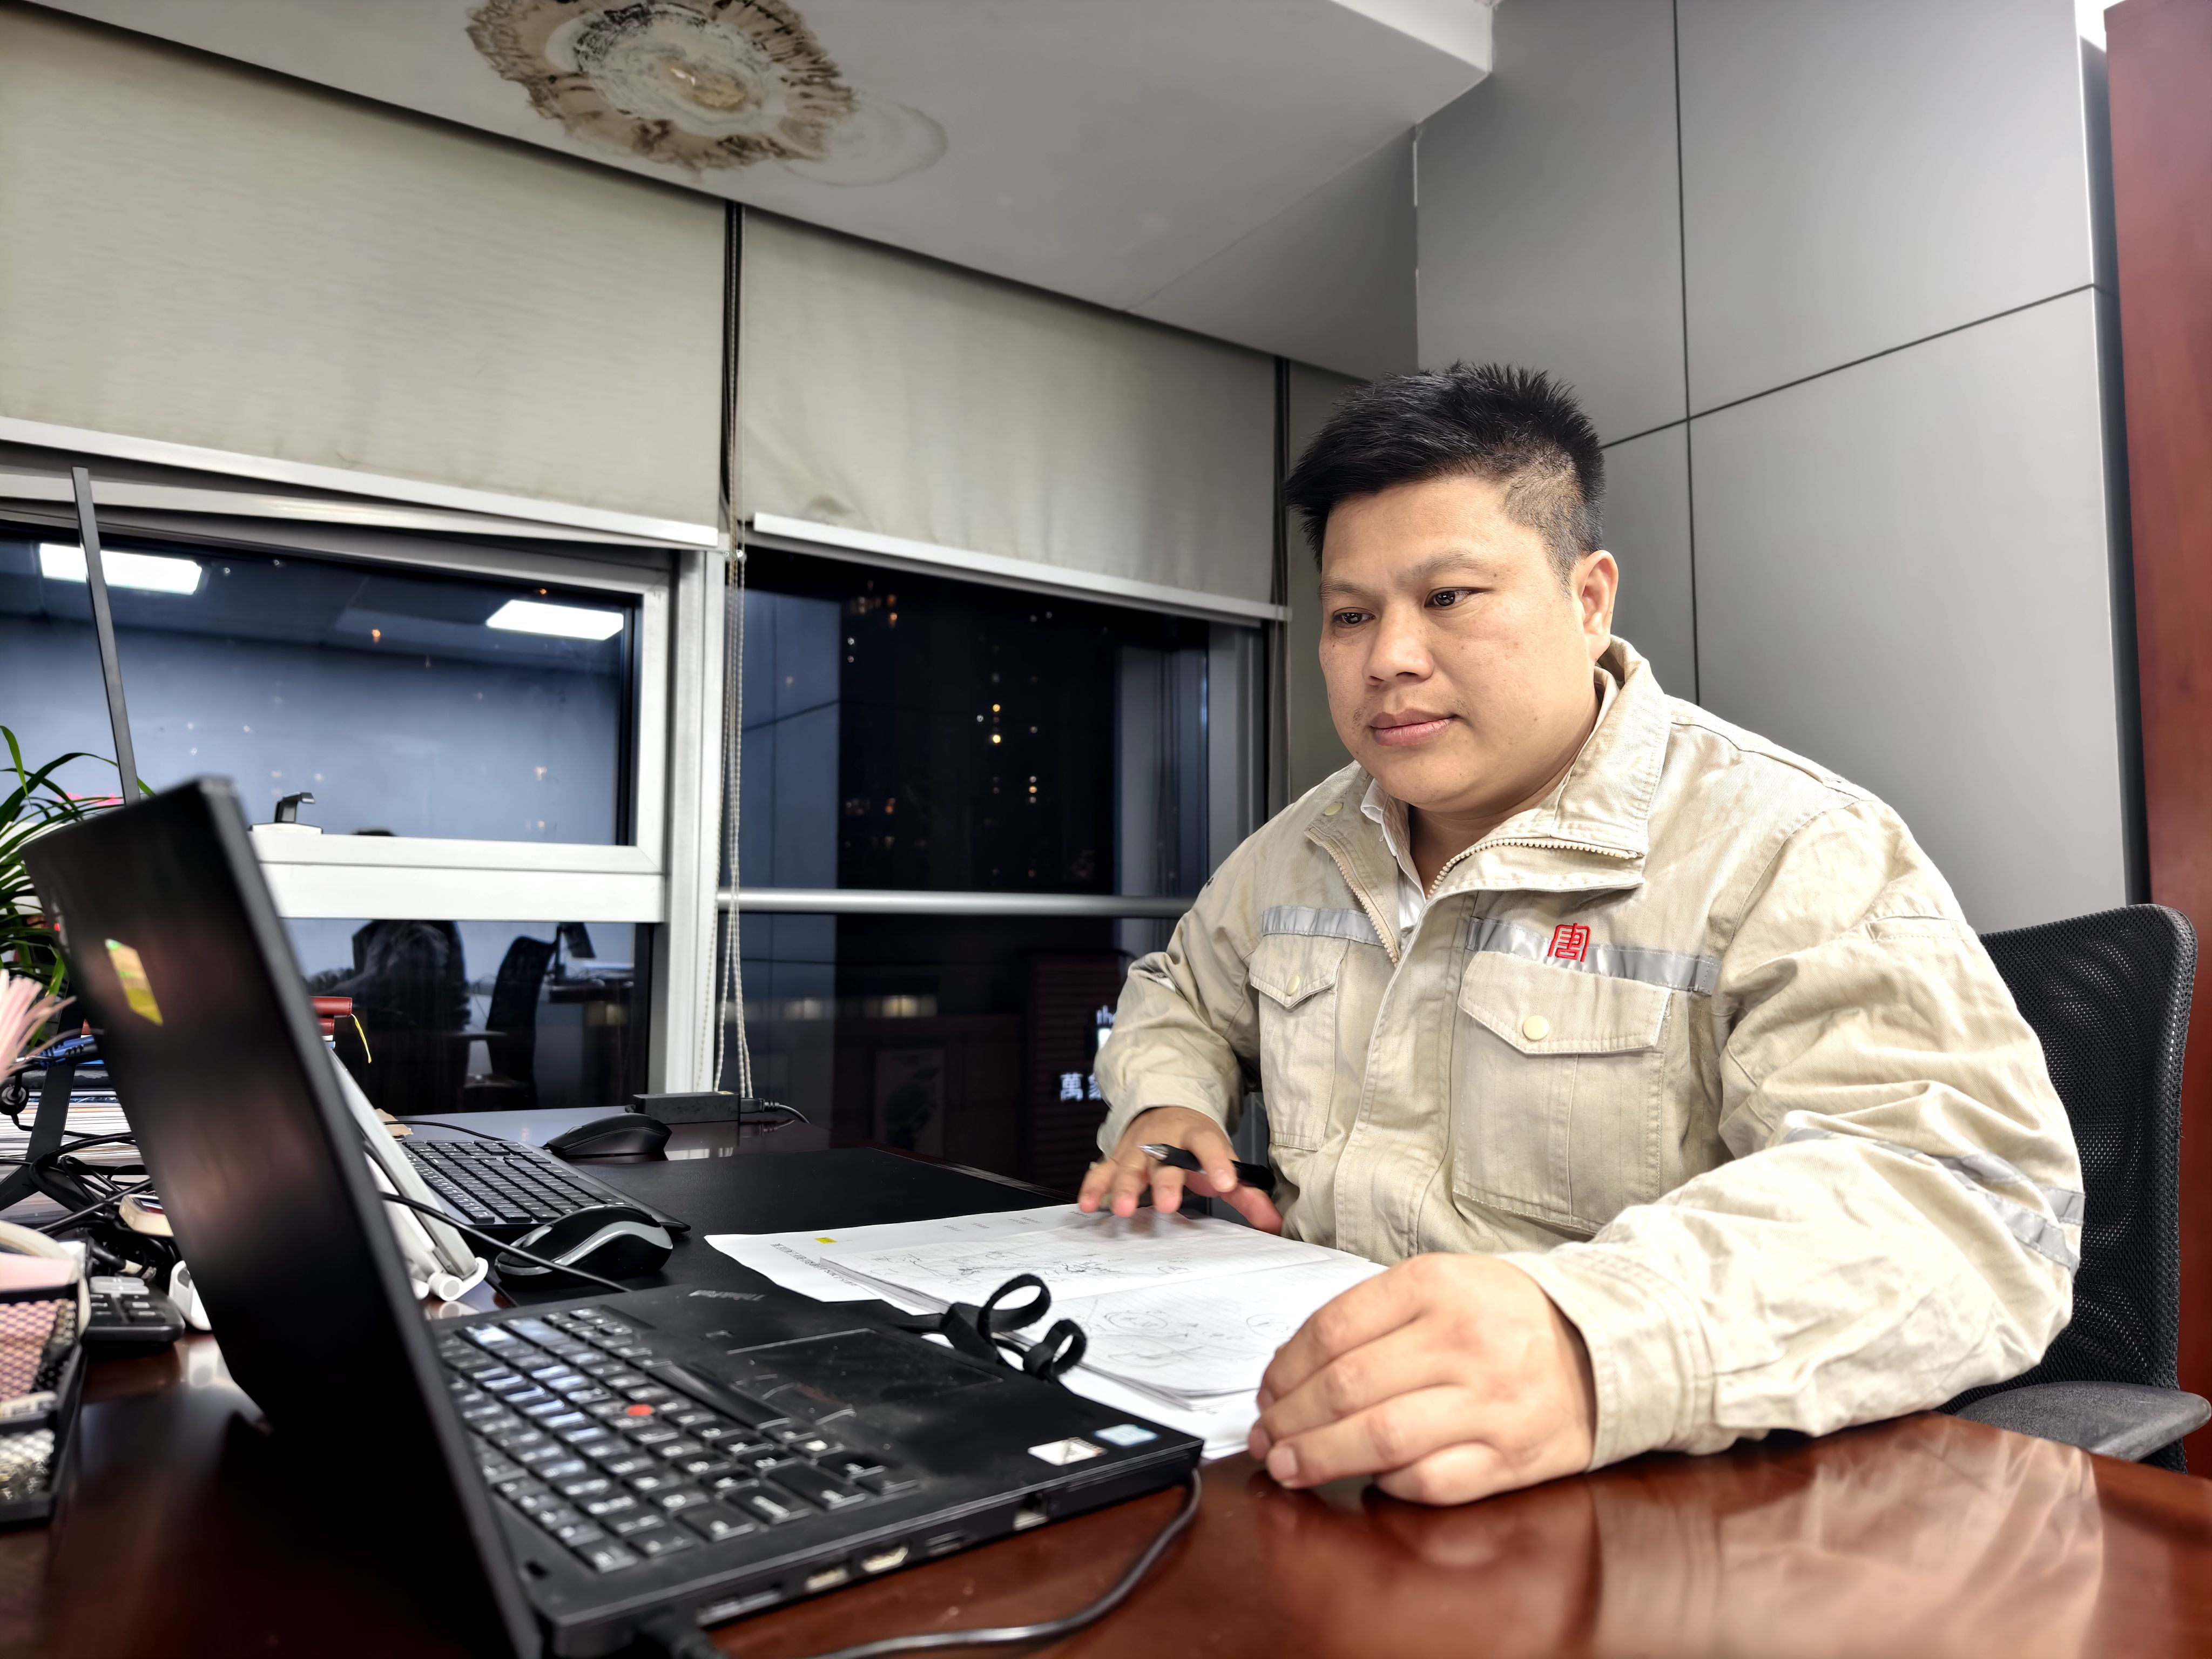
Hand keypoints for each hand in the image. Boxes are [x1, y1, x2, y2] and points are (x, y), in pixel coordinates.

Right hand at [1077, 1106, 1283, 1232]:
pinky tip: (1088, 1206)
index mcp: (1196, 1136)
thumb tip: (1276, 1225)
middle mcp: (1163, 1141)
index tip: (1226, 1183)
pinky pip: (1101, 1172)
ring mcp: (1136, 1150)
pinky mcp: (1115, 1160)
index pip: (1208, 1144)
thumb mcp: (1224, 1161)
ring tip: (1121, 1210)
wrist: (1164, 1113)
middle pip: (1164, 1160)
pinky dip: (1093, 1187)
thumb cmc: (1196, 1146)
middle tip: (1167, 1204)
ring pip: (1129, 1167)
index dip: (1217, 1162)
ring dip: (1123, 1188)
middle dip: (1164, 1183)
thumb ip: (1248, 1194)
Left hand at [1249, 1253, 1594, 1504]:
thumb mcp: (1443, 1282)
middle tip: (1265, 1437)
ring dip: (1320, 1458)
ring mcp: (1490, 1403)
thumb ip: (1374, 1317)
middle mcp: (1462, 1341)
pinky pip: (1430, 1482)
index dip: (1284, 1370)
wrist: (1607, 1347)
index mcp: (1436, 1286)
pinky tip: (1365, 1480)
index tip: (1266, 1392)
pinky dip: (1387, 1485)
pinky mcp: (1511, 1458)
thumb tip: (1295, 1371)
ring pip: (1380, 1440)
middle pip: (1347, 1388)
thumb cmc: (1507, 1316)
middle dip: (1290, 1420)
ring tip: (1287, 1467)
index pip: (1333, 1330)